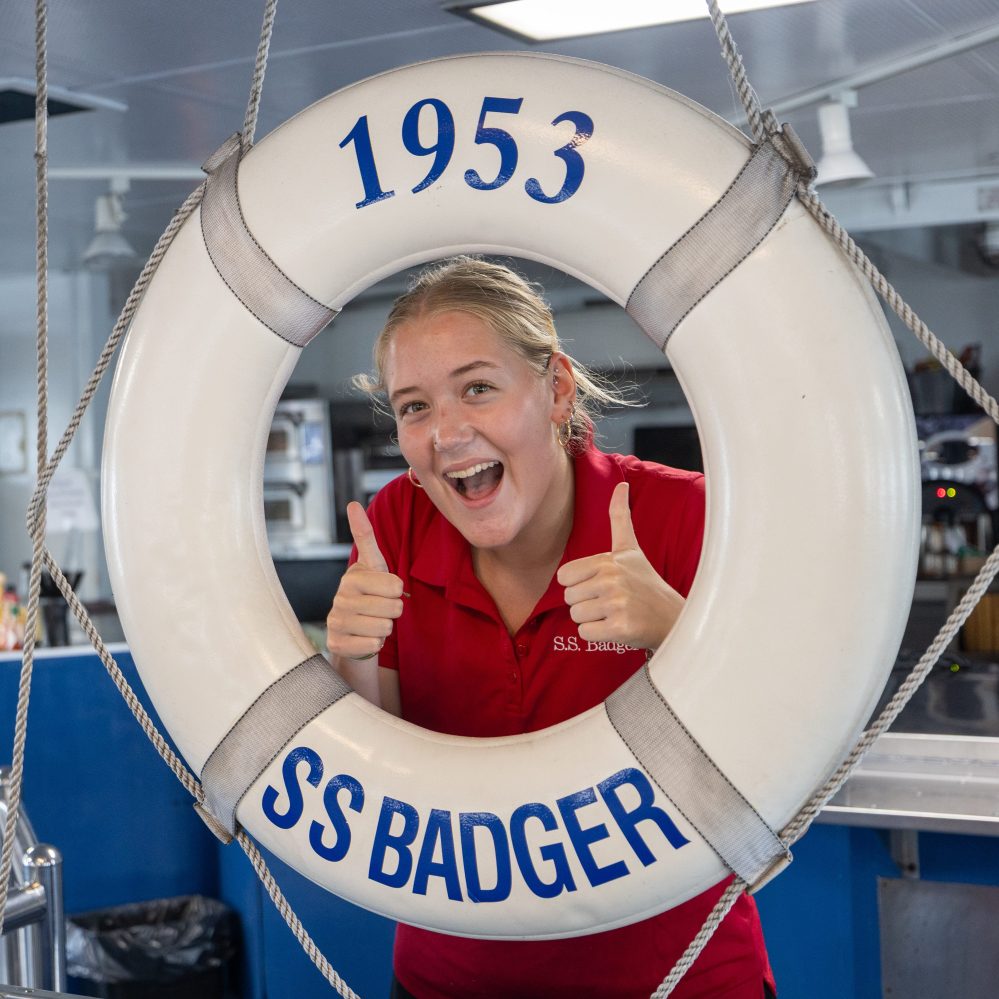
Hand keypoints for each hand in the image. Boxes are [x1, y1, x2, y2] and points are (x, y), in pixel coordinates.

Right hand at [326, 502, 404, 660]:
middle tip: (379, 609)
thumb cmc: (367, 594)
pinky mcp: (337, 644)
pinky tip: (363, 637)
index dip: (397, 590)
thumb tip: (353, 503)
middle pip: (393, 608)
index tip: (385, 589)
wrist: (351, 631)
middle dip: (393, 611)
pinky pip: (373, 645)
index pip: (396, 585)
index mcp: (352, 577)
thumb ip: (365, 536)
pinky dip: (374, 644)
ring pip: (384, 628)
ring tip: (371, 622)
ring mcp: (336, 622)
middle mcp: (340, 598)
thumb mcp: (372, 565)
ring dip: (384, 628)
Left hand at [556, 482, 683, 651]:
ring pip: (576, 616)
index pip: (564, 577)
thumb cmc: (645, 583)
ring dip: (592, 619)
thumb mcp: (630, 549)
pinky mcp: (620, 628)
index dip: (579, 584)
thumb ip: (620, 517)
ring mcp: (617, 604)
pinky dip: (598, 635)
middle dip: (586, 603)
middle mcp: (612, 579)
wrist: (672, 618)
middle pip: (568, 598)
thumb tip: (620, 483)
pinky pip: (585, 634)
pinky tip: (617, 627)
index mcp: (608, 560)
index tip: (601, 584)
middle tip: (611, 602)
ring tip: (615, 613)